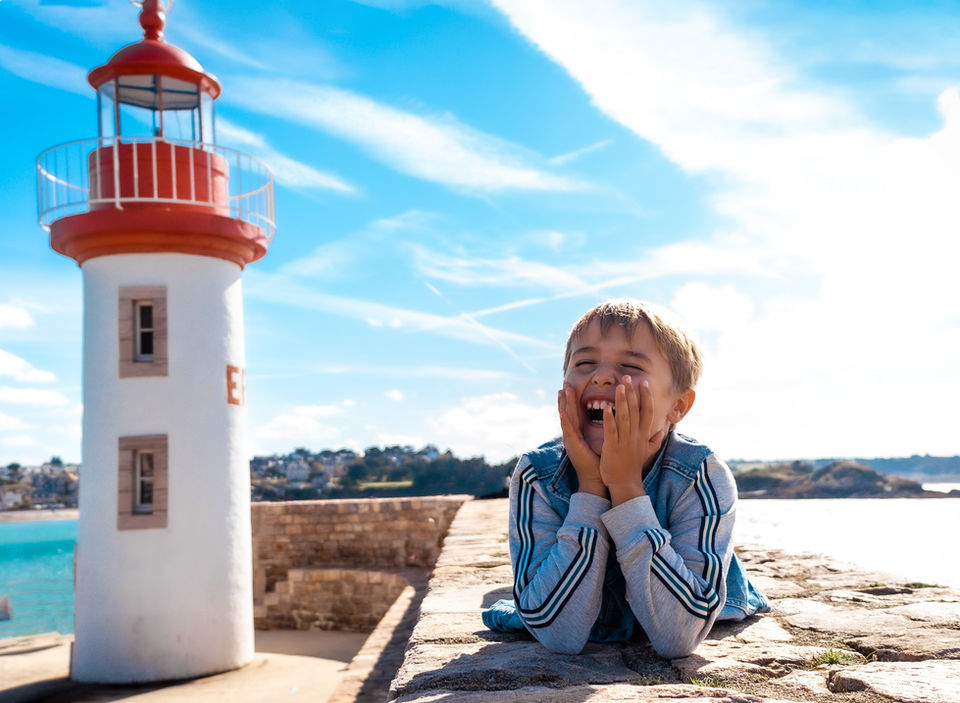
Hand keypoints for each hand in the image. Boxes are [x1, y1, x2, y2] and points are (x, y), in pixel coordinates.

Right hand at [558, 383, 606, 497]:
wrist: (597, 478)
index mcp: (581, 432)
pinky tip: (563, 412)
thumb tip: (615, 419)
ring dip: (564, 404)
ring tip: (562, 390)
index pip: (576, 412)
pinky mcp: (573, 445)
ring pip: (567, 417)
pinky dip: (565, 421)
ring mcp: (572, 439)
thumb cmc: (602, 461)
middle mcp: (574, 434)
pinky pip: (568, 431)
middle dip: (567, 397)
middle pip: (569, 411)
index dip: (574, 400)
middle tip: (565, 383)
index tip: (573, 386)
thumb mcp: (603, 441)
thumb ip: (607, 429)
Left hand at [600, 376, 664, 505]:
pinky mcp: (612, 447)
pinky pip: (611, 431)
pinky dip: (609, 420)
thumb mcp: (647, 452)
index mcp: (642, 435)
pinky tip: (606, 409)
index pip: (647, 412)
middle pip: (635, 410)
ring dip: (622, 401)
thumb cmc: (633, 467)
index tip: (644, 383)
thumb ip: (655, 440)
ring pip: (624, 417)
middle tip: (628, 377)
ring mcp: (624, 441)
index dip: (646, 397)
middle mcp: (635, 435)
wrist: (625, 484)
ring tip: (620, 386)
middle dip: (632, 393)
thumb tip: (663, 432)